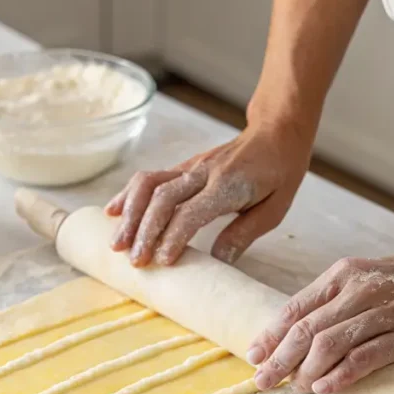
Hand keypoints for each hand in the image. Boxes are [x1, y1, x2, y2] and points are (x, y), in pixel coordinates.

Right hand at [105, 120, 311, 266]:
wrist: (276, 131)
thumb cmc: (280, 172)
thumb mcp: (274, 209)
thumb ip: (244, 234)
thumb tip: (218, 262)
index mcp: (228, 186)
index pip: (192, 212)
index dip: (174, 237)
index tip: (162, 261)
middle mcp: (203, 173)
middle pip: (162, 199)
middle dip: (144, 231)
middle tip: (134, 261)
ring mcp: (189, 167)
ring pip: (148, 184)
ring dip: (129, 213)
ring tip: (116, 242)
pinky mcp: (182, 167)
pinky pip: (149, 178)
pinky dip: (128, 195)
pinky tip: (113, 212)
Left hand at [247, 250, 393, 393]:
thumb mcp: (372, 279)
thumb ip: (341, 301)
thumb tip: (304, 334)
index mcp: (345, 274)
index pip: (296, 307)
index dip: (271, 334)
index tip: (253, 356)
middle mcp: (359, 289)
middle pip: (306, 328)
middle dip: (279, 358)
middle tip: (263, 381)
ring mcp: (384, 310)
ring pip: (330, 343)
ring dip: (307, 370)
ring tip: (297, 388)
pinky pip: (366, 356)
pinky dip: (342, 375)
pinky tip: (327, 388)